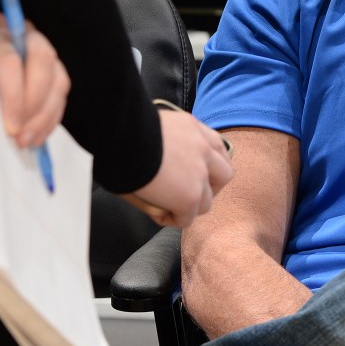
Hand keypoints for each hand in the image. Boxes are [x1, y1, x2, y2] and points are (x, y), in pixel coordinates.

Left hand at [0, 10, 69, 147]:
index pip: (10, 61)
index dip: (13, 95)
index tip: (9, 126)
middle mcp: (27, 38)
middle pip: (42, 68)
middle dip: (33, 107)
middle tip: (20, 136)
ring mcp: (45, 51)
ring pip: (58, 81)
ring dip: (45, 116)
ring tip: (28, 140)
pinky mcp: (55, 67)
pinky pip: (61, 93)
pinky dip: (52, 117)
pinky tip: (38, 135)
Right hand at [123, 109, 233, 227]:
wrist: (120, 135)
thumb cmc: (122, 129)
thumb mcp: (151, 126)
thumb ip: (163, 141)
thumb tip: (155, 160)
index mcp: (193, 128)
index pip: (216, 146)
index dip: (209, 163)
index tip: (195, 171)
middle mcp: (203, 149)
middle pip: (224, 174)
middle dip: (211, 187)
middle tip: (189, 193)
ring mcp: (200, 174)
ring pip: (206, 201)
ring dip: (190, 207)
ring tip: (170, 207)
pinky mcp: (190, 196)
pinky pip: (187, 218)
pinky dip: (173, 219)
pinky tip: (157, 215)